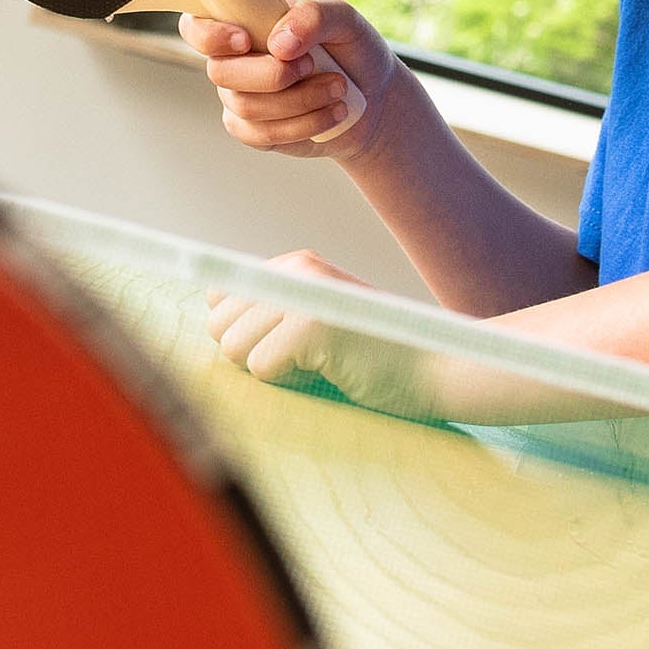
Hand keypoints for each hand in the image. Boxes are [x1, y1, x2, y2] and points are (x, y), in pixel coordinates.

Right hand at [180, 0, 396, 159]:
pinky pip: (261, 134)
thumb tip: (278, 43)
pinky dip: (302, 125)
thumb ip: (313, 16)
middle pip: (220, 73)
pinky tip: (331, 113)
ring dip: (299, 100)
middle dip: (272, 74)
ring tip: (337, 88)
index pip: (197, 26)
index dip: (209, 35)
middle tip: (311, 65)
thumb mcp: (344, 20)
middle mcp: (236, 61)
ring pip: (245, 107)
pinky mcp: (257, 131)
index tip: (245, 40)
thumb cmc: (352, 51)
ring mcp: (243, 98)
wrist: (375, 98)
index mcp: (246, 23)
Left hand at [206, 250, 438, 419]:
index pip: (220, 295)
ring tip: (319, 363)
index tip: (290, 344)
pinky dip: (290, 383)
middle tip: (307, 357)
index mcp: (295, 265)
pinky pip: (260, 369)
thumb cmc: (377, 357)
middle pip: (219, 325)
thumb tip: (208, 312)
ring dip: (271, 370)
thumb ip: (269, 313)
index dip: (244, 332)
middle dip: (252, 354)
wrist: (440, 369)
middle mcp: (296, 271)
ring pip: (233, 348)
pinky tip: (330, 371)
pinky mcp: (311, 327)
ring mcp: (303, 296)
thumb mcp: (318, 319)